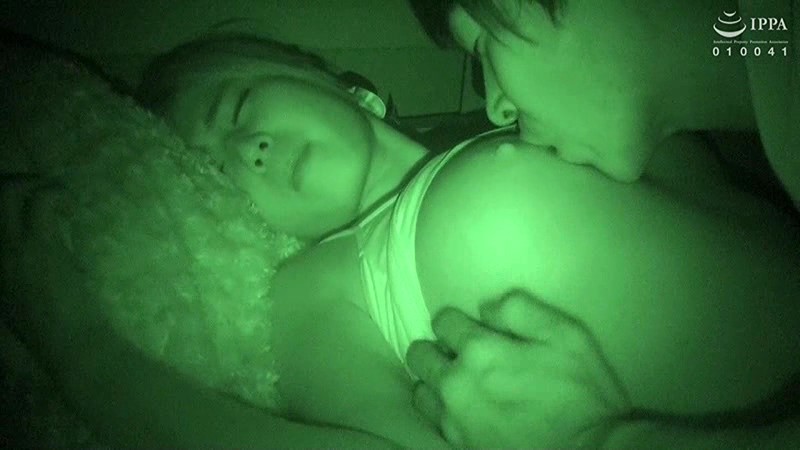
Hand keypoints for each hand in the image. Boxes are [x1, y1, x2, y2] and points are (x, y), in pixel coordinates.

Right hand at [2, 180, 100, 364]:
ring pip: (8, 193)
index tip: (20, 200)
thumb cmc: (52, 331)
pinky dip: (55, 192)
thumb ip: (14, 275)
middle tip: (36, 187)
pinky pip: (42, 202)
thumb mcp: (18, 303)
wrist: (70, 346)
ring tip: (56, 194)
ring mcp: (13, 250)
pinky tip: (70, 204)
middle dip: (10, 183)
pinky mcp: (41, 247)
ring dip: (33, 183)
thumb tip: (31, 253)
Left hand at [406, 290, 631, 448]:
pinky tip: (465, 409)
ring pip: (421, 388)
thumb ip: (521, 310)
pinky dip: (442, 409)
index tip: (475, 330)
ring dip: (435, 380)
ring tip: (461, 383)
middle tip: (463, 355)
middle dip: (438, 348)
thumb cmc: (582, 394)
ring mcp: (453, 419)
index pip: (442, 320)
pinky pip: (433, 420)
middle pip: (420, 354)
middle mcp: (456, 384)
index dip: (459, 321)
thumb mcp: (567, 336)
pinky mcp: (458, 445)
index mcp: (480, 351)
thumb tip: (485, 307)